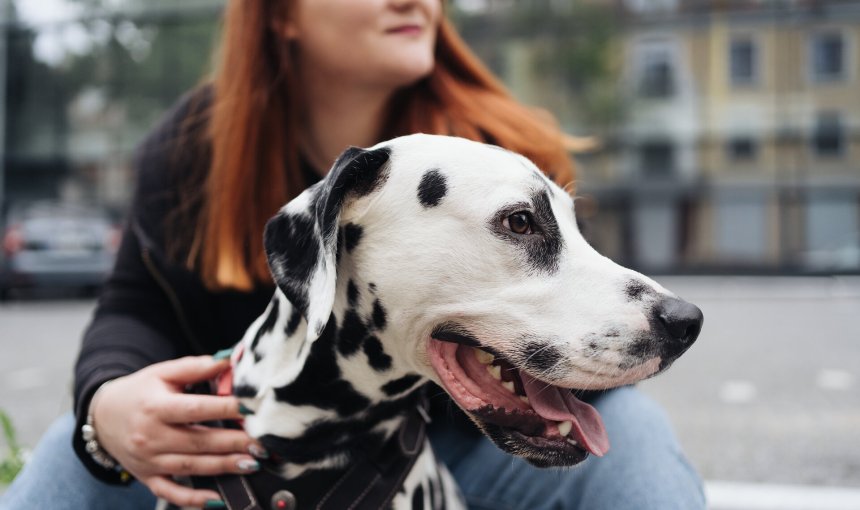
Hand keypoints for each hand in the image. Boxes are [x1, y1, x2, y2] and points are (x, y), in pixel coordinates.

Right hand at [92, 355, 265, 507]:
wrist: (103, 416)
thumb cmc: (140, 391)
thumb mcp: (163, 372)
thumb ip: (197, 366)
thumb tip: (230, 360)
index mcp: (155, 407)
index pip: (196, 408)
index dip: (225, 408)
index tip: (252, 409)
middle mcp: (151, 436)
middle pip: (198, 441)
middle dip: (233, 443)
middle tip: (262, 443)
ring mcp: (149, 460)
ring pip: (191, 467)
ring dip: (224, 467)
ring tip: (253, 464)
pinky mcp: (148, 478)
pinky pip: (171, 493)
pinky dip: (193, 499)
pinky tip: (218, 499)